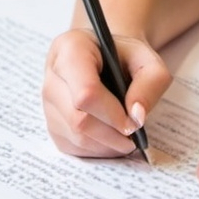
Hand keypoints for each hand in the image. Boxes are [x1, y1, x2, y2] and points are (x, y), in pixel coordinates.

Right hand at [42, 27, 170, 156]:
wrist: (107, 58)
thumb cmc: (126, 56)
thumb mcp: (148, 58)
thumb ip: (151, 82)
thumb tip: (136, 116)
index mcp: (73, 48)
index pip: (85, 92)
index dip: (112, 113)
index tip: (134, 123)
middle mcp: (53, 74)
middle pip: (78, 119)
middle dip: (112, 134)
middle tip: (135, 134)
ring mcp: (47, 101)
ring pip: (75, 137)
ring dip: (107, 145)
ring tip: (127, 137)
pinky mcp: (51, 123)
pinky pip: (73, 146)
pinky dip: (97, 149)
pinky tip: (113, 138)